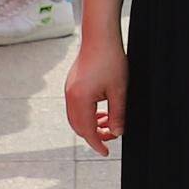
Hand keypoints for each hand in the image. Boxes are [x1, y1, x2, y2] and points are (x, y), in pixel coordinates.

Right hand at [63, 38, 124, 155]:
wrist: (100, 36)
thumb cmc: (111, 60)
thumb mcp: (119, 90)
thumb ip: (118, 114)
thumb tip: (117, 133)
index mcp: (81, 100)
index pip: (87, 131)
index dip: (97, 144)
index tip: (106, 152)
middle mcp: (70, 96)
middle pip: (78, 127)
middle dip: (94, 135)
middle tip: (110, 136)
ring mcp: (69, 90)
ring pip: (76, 118)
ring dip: (90, 125)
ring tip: (108, 123)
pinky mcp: (71, 84)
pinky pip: (76, 107)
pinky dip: (87, 114)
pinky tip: (101, 111)